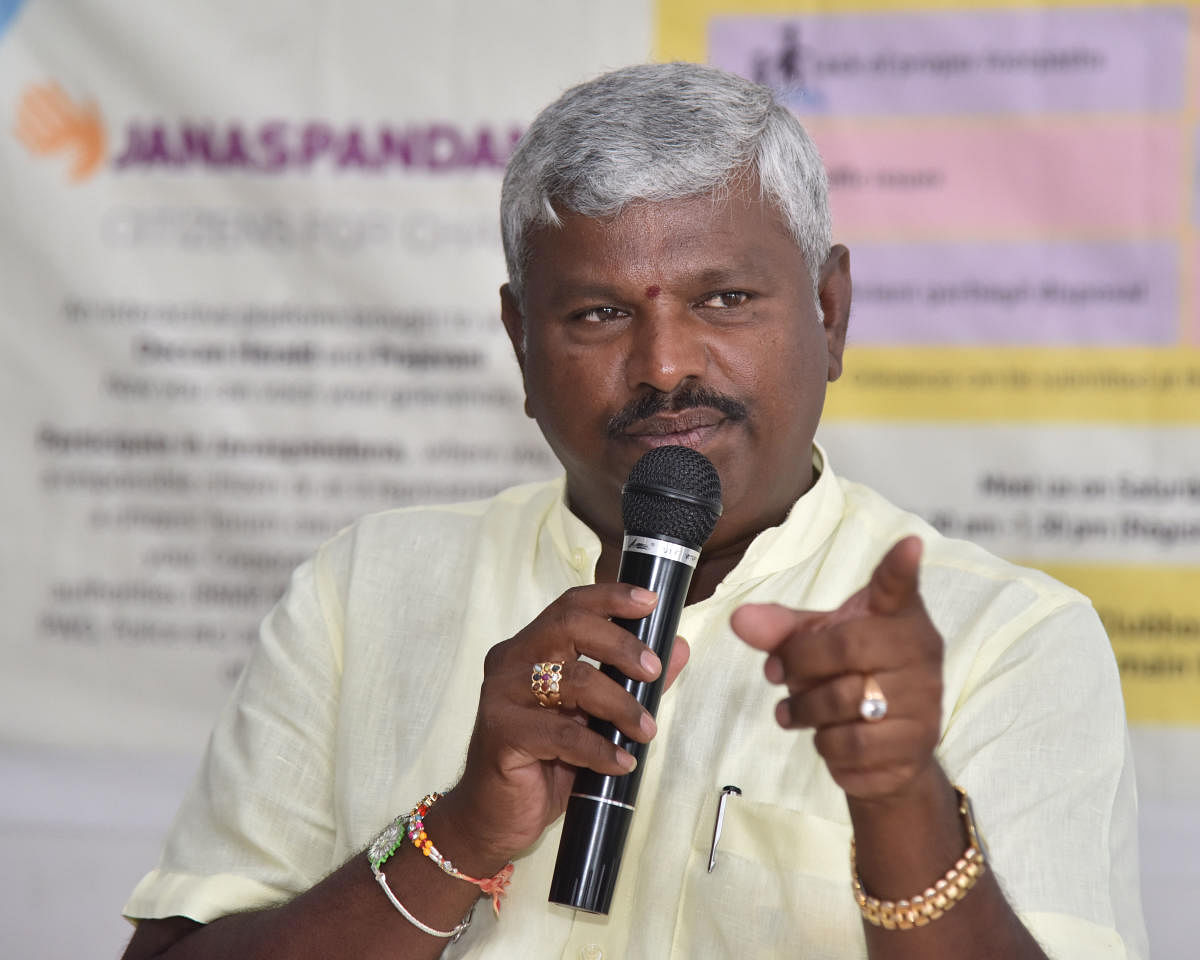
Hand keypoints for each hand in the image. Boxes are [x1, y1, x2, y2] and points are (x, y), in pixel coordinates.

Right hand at [431, 584, 689, 872]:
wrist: (494, 815)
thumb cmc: (544, 761)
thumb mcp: (594, 717)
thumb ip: (631, 680)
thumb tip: (677, 647)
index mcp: (530, 647)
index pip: (570, 605)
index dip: (611, 598)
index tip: (650, 602)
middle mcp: (510, 660)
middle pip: (569, 627)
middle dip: (620, 644)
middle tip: (653, 670)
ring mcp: (501, 695)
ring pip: (572, 680)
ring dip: (620, 704)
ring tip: (646, 730)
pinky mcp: (501, 733)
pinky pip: (562, 734)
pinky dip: (600, 749)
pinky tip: (621, 762)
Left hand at [730, 536, 941, 800]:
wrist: (890, 749)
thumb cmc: (852, 679)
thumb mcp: (818, 645)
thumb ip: (782, 630)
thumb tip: (738, 619)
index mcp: (898, 618)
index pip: (900, 588)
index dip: (901, 567)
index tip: (908, 544)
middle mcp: (920, 653)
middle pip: (846, 649)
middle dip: (799, 664)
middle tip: (776, 675)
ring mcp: (924, 701)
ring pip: (846, 703)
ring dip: (805, 711)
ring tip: (794, 712)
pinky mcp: (915, 746)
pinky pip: (853, 745)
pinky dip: (826, 744)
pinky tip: (826, 737)